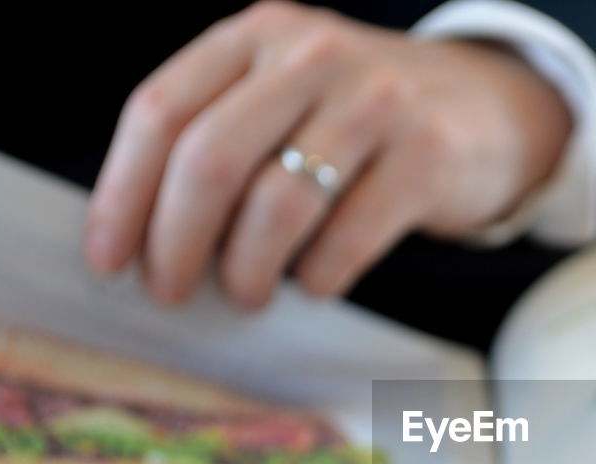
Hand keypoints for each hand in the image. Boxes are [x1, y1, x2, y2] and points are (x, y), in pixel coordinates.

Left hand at [84, 0, 572, 309]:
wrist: (489, 109)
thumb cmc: (364, 121)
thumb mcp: (289, 94)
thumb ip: (225, 134)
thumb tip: (142, 236)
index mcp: (258, 35)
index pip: (161, 110)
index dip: (122, 193)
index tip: (107, 260)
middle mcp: (313, 55)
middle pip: (209, 159)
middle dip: (176, 242)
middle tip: (169, 291)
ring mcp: (376, 101)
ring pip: (276, 204)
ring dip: (246, 270)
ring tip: (243, 296)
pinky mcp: (427, 154)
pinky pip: (347, 237)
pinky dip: (317, 278)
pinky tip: (313, 284)